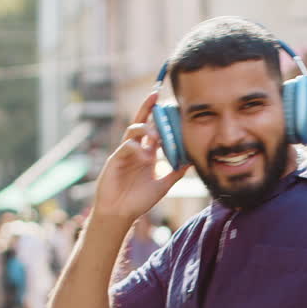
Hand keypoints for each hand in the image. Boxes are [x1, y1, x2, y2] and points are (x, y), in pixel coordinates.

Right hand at [91, 92, 189, 225]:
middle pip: (141, 122)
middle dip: (147, 108)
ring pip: (132, 131)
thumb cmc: (139, 200)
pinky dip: (136, 148)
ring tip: (156, 135)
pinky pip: (125, 147)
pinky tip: (145, 156)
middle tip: (155, 94)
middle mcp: (136, 150)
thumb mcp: (163, 185)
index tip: (170, 104)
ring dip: (145, 129)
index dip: (160, 118)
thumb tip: (192, 160)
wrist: (121, 213)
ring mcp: (124, 153)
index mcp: (147, 153)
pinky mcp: (114, 160)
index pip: (154, 130)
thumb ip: (176, 172)